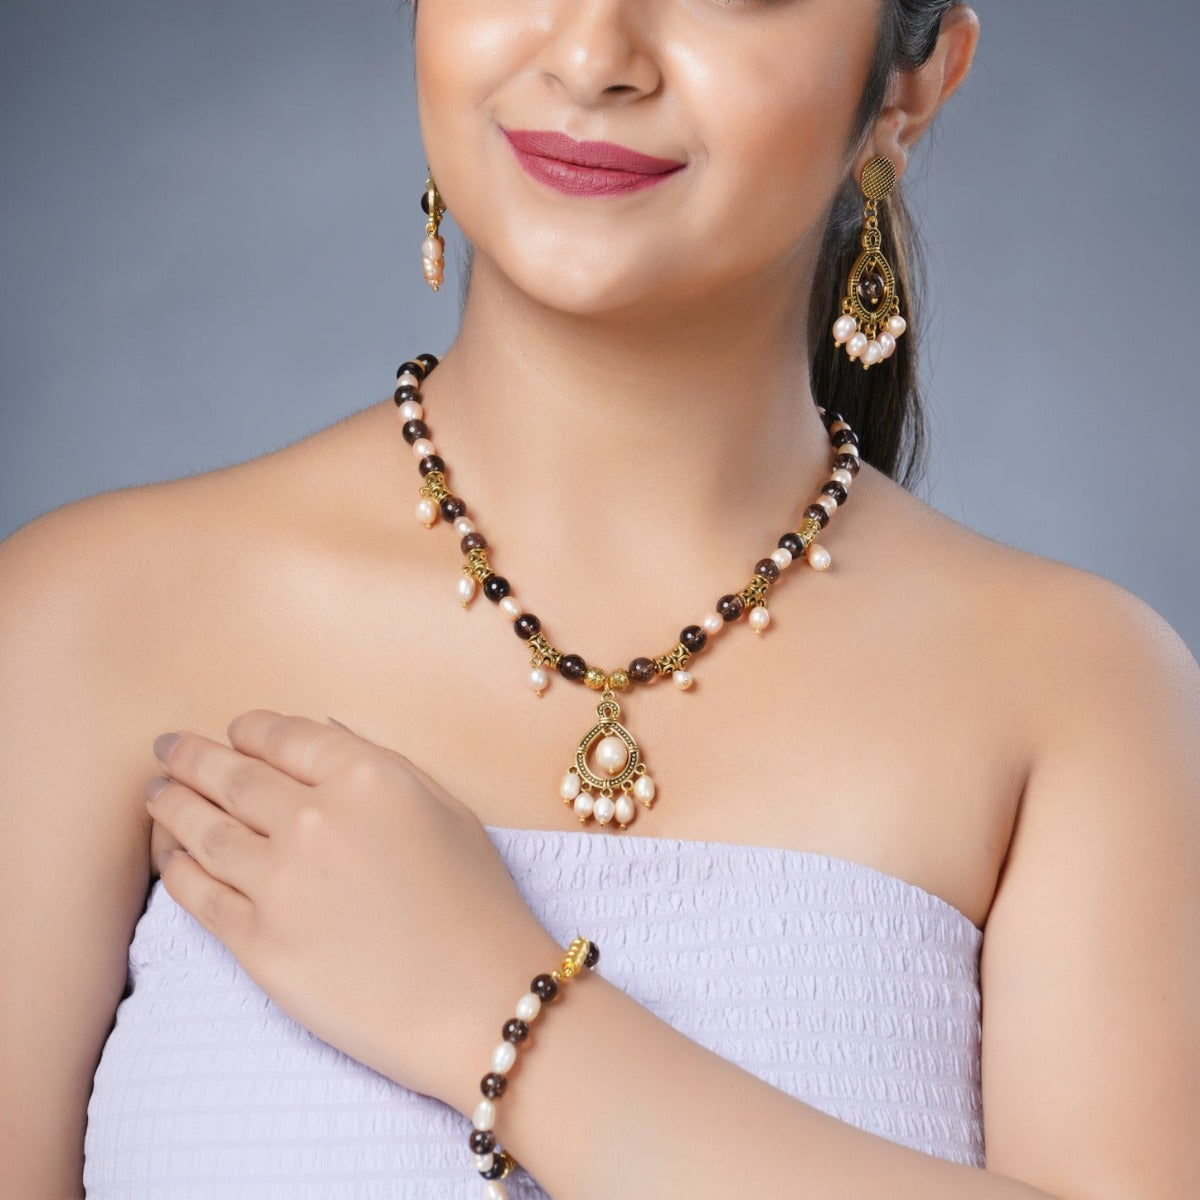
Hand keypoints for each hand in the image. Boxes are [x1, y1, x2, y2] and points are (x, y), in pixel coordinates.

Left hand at [144, 709, 559, 1107]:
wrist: (478, 1000)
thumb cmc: (476, 902)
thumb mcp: (445, 809)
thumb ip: (379, 763)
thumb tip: (323, 735)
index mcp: (365, 777)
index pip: (283, 737)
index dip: (248, 730)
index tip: (232, 731)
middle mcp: (314, 818)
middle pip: (232, 777)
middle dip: (192, 756)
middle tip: (166, 747)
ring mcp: (279, 883)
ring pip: (203, 831)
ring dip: (172, 806)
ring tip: (157, 794)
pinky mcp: (257, 944)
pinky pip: (199, 894)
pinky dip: (176, 869)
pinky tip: (171, 856)